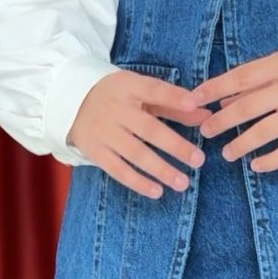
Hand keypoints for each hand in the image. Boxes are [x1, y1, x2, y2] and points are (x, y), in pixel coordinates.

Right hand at [68, 70, 209, 197]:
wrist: (71, 101)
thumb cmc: (118, 96)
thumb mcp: (141, 92)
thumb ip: (173, 104)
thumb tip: (206, 115)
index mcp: (129, 87)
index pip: (154, 90)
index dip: (174, 97)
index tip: (195, 105)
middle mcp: (115, 109)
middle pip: (148, 129)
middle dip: (175, 146)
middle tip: (199, 160)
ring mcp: (104, 131)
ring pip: (135, 153)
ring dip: (160, 170)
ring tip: (183, 183)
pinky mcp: (95, 151)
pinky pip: (117, 169)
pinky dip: (137, 182)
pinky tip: (157, 191)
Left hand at [190, 48, 277, 170]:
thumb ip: (257, 81)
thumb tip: (223, 101)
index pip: (240, 77)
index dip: (214, 89)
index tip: (193, 100)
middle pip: (247, 108)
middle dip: (221, 122)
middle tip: (205, 132)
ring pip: (264, 132)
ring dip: (240, 144)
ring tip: (226, 153)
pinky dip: (270, 161)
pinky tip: (255, 165)